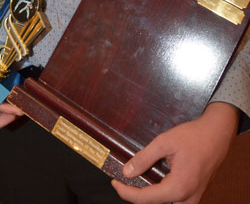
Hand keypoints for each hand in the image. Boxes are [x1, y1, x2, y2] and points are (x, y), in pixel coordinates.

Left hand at [111, 102, 238, 203]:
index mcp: (178, 187)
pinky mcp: (194, 195)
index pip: (145, 199)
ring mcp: (193, 199)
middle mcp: (187, 199)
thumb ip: (144, 158)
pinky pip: (174, 200)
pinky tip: (152, 181)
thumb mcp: (164, 142)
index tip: (115, 183)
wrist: (217, 134)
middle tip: (123, 182)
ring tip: (136, 182)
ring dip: (150, 196)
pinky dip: (161, 194)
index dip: (126, 192)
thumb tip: (127, 171)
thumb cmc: (194, 136)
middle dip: (137, 196)